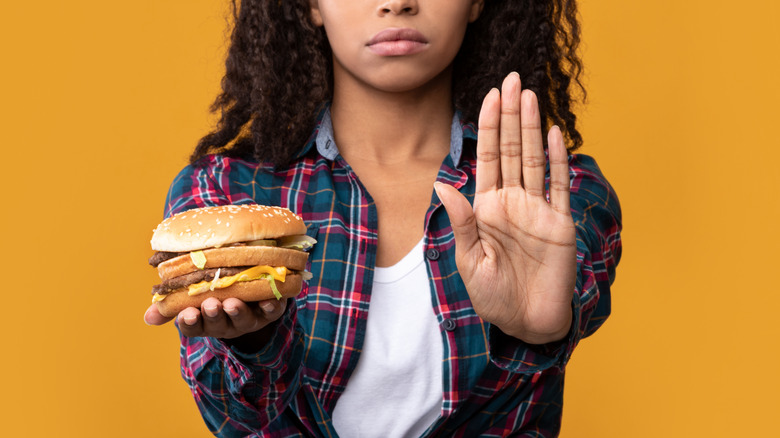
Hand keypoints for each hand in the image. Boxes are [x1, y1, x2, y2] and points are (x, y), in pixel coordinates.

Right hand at [143, 297, 286, 338]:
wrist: (251, 295)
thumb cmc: (215, 293)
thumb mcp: (192, 299)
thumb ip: (172, 305)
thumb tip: (147, 317)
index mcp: (205, 321)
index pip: (192, 326)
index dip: (190, 322)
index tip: (187, 313)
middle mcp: (226, 323)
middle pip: (218, 324)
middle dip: (213, 315)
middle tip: (210, 305)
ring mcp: (249, 318)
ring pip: (242, 319)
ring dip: (237, 312)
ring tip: (232, 303)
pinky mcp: (270, 310)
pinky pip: (272, 311)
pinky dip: (271, 306)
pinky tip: (269, 300)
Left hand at [435, 72, 576, 344]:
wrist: (526, 323)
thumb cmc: (493, 297)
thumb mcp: (469, 261)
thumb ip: (462, 222)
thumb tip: (442, 183)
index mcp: (487, 208)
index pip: (488, 158)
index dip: (488, 127)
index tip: (489, 96)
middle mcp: (513, 202)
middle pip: (512, 150)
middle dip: (510, 116)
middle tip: (511, 79)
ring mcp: (537, 210)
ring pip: (535, 160)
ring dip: (532, 128)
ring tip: (529, 95)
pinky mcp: (559, 224)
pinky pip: (559, 186)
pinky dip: (558, 161)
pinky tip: (554, 134)